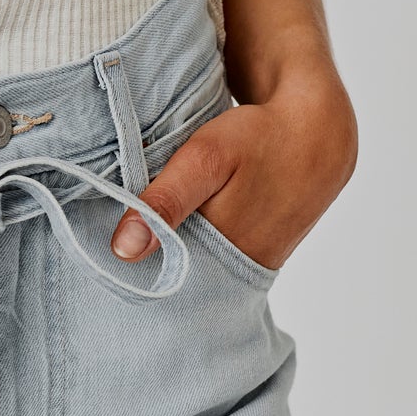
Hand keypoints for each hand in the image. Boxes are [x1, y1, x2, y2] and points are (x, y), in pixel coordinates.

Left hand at [110, 43, 357, 272]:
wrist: (320, 130)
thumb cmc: (260, 137)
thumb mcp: (205, 158)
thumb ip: (165, 201)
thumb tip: (123, 251)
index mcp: (220, 256)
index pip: (158, 285)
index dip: (127, 274)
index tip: (96, 258)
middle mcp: (237, 270)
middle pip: (178, 282)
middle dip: (145, 268)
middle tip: (106, 247)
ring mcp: (251, 262)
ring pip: (196, 269)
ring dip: (169, 255)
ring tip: (134, 237)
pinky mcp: (258, 249)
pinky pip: (214, 257)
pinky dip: (191, 245)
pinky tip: (172, 229)